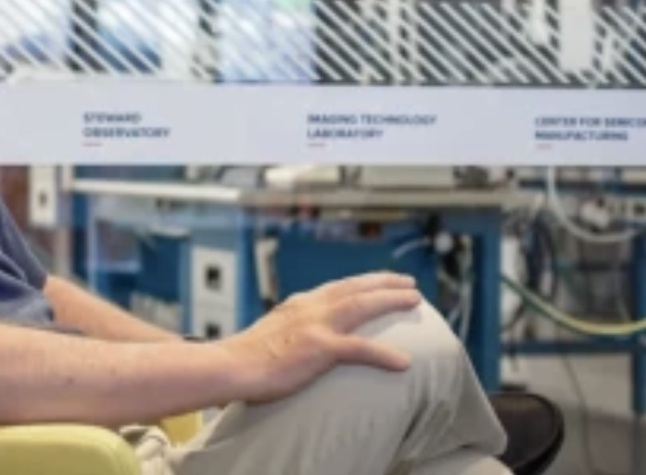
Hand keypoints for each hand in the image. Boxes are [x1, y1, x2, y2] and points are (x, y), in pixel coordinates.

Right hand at [217, 272, 421, 404]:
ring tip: (414, 300)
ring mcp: (316, 325)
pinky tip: (404, 362)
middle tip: (409, 283)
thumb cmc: (246, 357)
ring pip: (362, 305)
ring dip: (390, 300)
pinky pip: (360, 349)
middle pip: (355, 287)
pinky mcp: (319, 348)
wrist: (231, 366)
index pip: (337, 287)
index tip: (380, 281)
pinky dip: (384, 354)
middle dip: (384, 282)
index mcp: (299, 304)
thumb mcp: (273, 332)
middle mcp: (310, 307)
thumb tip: (301, 339)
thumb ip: (292, 330)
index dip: (362, 282)